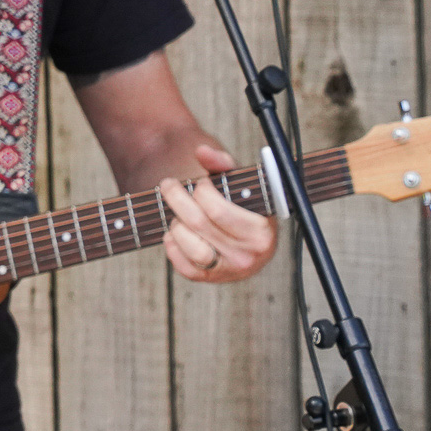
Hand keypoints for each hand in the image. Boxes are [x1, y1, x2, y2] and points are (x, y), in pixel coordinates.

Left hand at [160, 144, 278, 283]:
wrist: (249, 239)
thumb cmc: (242, 206)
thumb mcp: (239, 183)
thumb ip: (223, 165)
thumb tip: (203, 152)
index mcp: (262, 231)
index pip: (217, 209)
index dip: (201, 191)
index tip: (200, 182)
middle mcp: (249, 255)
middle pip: (198, 223)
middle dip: (177, 199)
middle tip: (168, 184)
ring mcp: (230, 270)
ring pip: (190, 246)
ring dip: (176, 225)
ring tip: (178, 214)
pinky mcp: (212, 279)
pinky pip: (185, 268)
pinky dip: (173, 249)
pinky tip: (173, 234)